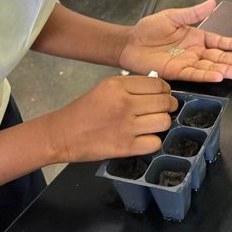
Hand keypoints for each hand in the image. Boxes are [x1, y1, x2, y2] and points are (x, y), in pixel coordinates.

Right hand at [46, 75, 175, 163]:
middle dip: (168, 106)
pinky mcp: (126, 147)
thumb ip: (130, 87)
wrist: (62, 134)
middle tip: (163, 110)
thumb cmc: (84, 110)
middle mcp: (125, 104)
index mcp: (118, 86)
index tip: (163, 95)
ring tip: (152, 125)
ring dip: (161, 124)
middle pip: (164, 102)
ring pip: (164, 122)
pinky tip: (144, 139)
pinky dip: (153, 142)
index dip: (165, 90)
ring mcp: (126, 127)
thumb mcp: (104, 88)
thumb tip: (158, 90)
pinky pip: (155, 143)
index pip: (158, 84)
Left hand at [118, 0, 231, 82]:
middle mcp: (195, 51)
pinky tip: (219, 76)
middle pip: (220, 58)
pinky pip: (195, 74)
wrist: (130, 42)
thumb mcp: (173, 16)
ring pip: (212, 68)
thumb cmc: (149, 29)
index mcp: (196, 37)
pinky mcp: (177, 72)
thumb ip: (193, 13)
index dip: (231, 44)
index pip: (218, 42)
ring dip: (227, 70)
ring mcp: (187, 63)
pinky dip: (207, 76)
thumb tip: (212, 3)